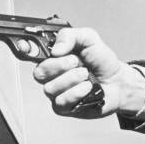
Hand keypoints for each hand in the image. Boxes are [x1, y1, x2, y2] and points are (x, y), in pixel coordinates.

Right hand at [27, 28, 144, 117]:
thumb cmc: (102, 61)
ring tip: (86, 75)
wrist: (119, 81)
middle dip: (61, 65)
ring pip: (50, 88)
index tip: (29, 47)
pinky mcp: (64, 107)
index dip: (25, 50)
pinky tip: (87, 88)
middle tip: (78, 62)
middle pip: (39, 72)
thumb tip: (55, 49)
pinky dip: (77, 92)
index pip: (31, 53)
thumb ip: (70, 36)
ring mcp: (57, 92)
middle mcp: (52, 75)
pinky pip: (61, 101)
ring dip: (72, 79)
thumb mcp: (89, 39)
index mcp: (53, 57)